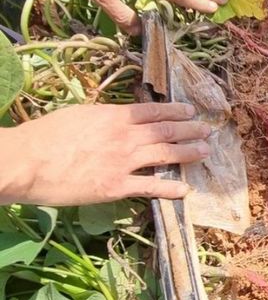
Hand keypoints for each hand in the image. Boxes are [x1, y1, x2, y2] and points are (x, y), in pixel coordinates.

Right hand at [0, 101, 211, 206]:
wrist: (29, 161)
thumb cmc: (45, 136)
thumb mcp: (78, 115)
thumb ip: (102, 118)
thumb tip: (115, 119)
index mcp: (113, 115)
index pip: (153, 110)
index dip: (175, 110)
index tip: (190, 110)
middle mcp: (124, 136)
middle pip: (165, 130)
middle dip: (190, 129)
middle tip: (207, 130)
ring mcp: (123, 162)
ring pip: (165, 154)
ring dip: (188, 152)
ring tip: (205, 151)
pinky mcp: (116, 187)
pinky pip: (150, 187)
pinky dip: (170, 188)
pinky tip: (185, 190)